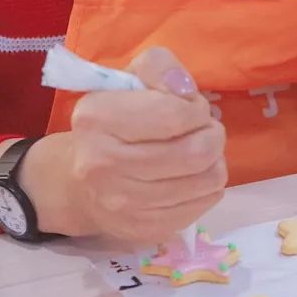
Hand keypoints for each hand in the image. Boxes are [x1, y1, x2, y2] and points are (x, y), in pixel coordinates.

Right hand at [18, 48, 226, 243]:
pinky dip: (207, 185)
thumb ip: (159, 67)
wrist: (82, 184)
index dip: (195, 107)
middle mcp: (103, 165)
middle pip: (197, 151)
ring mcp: (124, 204)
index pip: (175, 114)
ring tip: (197, 150)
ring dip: (214, 159)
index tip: (190, 106)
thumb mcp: (128, 79)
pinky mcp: (145, 229)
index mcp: (96, 118)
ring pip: (208, 179)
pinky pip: (205, 203)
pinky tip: (189, 175)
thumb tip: (185, 89)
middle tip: (202, 128)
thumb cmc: (112, 123)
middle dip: (211, 133)